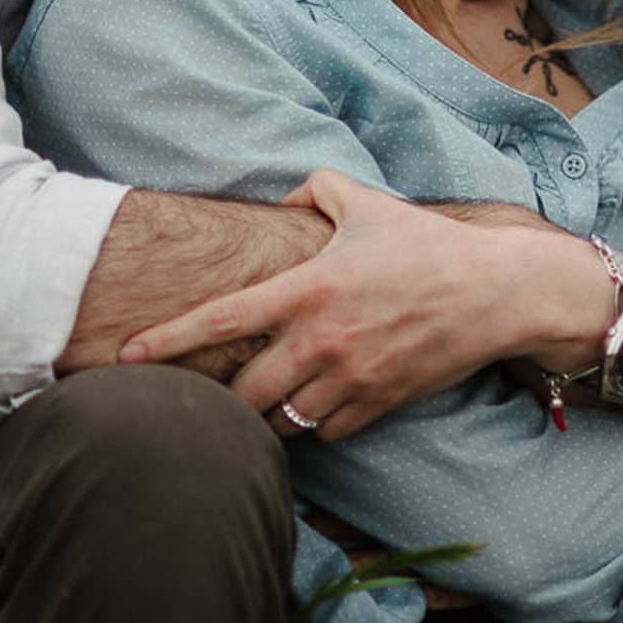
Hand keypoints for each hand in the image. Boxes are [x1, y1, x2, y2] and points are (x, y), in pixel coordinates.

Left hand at [119, 170, 581, 440]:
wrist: (496, 293)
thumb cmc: (429, 246)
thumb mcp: (369, 204)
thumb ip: (318, 190)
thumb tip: (288, 193)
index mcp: (309, 288)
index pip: (221, 319)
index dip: (167, 341)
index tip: (126, 357)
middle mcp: (322, 339)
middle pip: (243, 394)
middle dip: (219, 402)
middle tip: (205, 398)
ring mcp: (350, 378)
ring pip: (281, 422)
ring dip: (265, 419)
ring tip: (258, 410)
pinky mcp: (378, 404)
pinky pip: (325, 433)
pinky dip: (314, 425)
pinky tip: (317, 407)